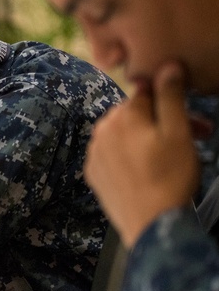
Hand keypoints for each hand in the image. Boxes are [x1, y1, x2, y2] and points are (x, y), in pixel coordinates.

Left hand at [84, 62, 199, 246]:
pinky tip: (149, 171)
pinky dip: (131, 157)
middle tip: (194, 140)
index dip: (174, 104)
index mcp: (122, 116)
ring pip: (125, 136)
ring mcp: (94, 153)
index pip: (147, 94)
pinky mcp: (94, 174)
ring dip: (148, 139)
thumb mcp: (178, 133)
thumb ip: (170, 96)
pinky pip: (114, 156)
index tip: (197, 123)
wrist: (152, 225)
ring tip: (172, 158)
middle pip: (136, 116)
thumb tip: (167, 65)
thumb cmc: (170, 177)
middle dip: (164, 122)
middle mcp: (101, 130)